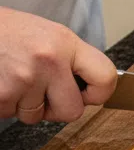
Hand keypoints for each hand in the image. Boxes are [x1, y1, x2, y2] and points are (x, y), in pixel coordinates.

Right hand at [0, 7, 116, 123]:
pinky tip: (1, 82)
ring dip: (24, 105)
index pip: (106, 77)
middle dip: (56, 108)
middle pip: (73, 111)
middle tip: (39, 90)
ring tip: (12, 77)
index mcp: (64, 42)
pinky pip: (11, 115)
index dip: (99, 93)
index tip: (88, 94)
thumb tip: (91, 91)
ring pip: (37, 116)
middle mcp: (48, 59)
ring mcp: (24, 78)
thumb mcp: (45, 35)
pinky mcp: (3, 93)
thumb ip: (70, 62)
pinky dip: (4, 104)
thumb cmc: (6, 32)